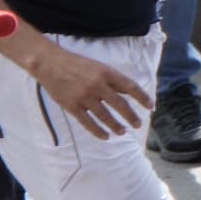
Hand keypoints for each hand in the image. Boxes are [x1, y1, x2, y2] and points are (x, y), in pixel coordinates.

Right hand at [32, 44, 149, 136]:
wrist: (50, 64)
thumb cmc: (76, 64)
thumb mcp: (98, 67)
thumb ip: (113, 80)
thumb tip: (130, 92)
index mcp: (106, 72)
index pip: (130, 86)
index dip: (142, 97)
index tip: (150, 106)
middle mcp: (97, 85)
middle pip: (120, 104)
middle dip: (131, 116)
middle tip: (138, 124)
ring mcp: (84, 97)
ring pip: (105, 116)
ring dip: (116, 126)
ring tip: (122, 132)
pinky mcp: (72, 106)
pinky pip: (88, 123)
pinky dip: (98, 131)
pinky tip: (105, 136)